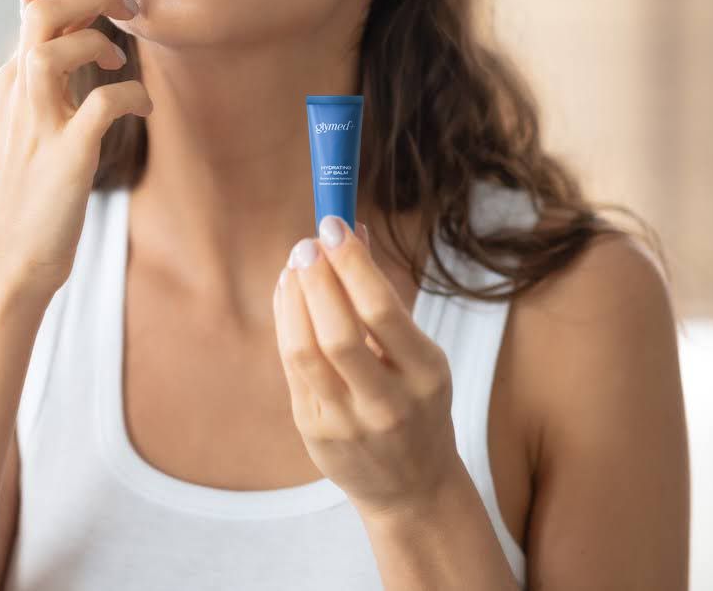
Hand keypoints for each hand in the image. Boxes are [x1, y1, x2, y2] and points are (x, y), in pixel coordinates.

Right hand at [0, 0, 160, 308]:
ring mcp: (38, 123)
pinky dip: (132, 96)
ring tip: (124, 59)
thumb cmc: (27, 193)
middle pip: (46, 12)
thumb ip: (36, 64)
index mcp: (15, 82)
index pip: (49, 10)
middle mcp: (19, 93)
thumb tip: (29, 0)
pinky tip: (143, 109)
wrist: (8, 262)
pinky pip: (103, 104)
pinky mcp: (64, 156)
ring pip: (56, 46)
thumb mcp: (26, 119)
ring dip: (99, 41)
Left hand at [272, 215, 465, 518]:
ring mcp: (348, 420)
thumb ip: (384, 297)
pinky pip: (292, 367)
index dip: (352, 263)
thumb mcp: (418, 354)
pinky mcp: (315, 429)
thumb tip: (352, 230)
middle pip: (339, 333)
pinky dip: (285, 322)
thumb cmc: (416, 403)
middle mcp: (389, 402)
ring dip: (293, 299)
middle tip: (306, 244)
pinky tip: (286, 294)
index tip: (335, 226)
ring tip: (294, 266)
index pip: (382, 311)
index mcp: (426, 375)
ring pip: (305, 351)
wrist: (412, 486)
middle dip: (317, 280)